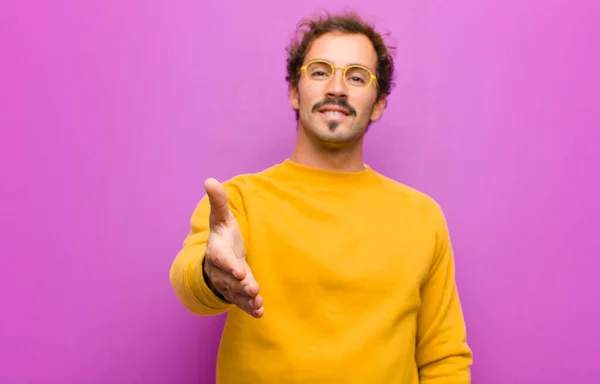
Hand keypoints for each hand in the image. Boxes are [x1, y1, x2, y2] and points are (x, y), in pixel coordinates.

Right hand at [202, 178, 263, 317]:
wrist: (219, 256)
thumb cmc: (223, 235)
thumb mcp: (221, 218)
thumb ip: (219, 202)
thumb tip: (209, 180)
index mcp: (217, 252)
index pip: (222, 259)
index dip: (229, 266)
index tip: (240, 271)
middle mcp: (220, 270)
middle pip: (229, 280)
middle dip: (241, 285)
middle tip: (253, 289)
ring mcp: (228, 283)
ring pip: (235, 293)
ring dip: (246, 299)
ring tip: (258, 302)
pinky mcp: (236, 293)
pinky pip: (240, 302)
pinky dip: (249, 308)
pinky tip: (260, 312)